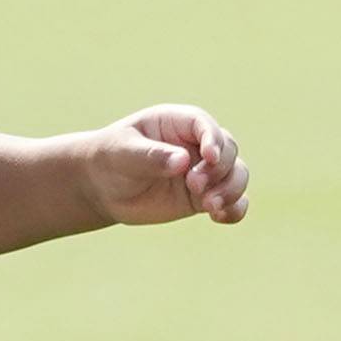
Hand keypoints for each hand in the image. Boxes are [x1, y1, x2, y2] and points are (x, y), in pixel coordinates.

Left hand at [78, 104, 248, 228]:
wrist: (103, 188)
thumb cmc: (111, 158)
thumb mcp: (124, 153)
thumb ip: (151, 156)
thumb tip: (182, 161)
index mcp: (177, 123)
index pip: (204, 124)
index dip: (213, 139)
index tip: (210, 157)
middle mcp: (196, 144)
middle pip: (228, 150)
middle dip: (219, 169)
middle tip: (194, 186)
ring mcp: (203, 171)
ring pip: (237, 175)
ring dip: (231, 190)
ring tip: (211, 207)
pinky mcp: (203, 197)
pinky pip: (232, 201)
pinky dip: (234, 209)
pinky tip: (221, 217)